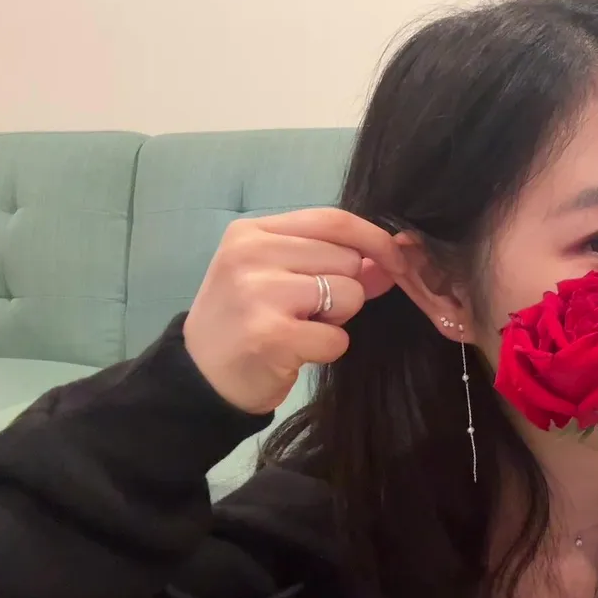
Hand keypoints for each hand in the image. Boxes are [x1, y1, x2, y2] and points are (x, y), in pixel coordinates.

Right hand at [183, 207, 406, 413]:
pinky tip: (295, 352)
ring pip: (349, 295)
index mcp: (252, 232)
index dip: (374, 239)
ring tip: (298, 328)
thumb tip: (391, 259)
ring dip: (336, 320)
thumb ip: (333, 262)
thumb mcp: (280, 279)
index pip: (333, 220)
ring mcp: (259, 293)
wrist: (200, 377)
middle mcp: (252, 254)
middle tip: (306, 311)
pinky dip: (326, 349)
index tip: (396, 260)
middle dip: (344, 289)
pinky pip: (338, 338)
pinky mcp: (271, 335)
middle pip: (347, 259)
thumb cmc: (245, 321)